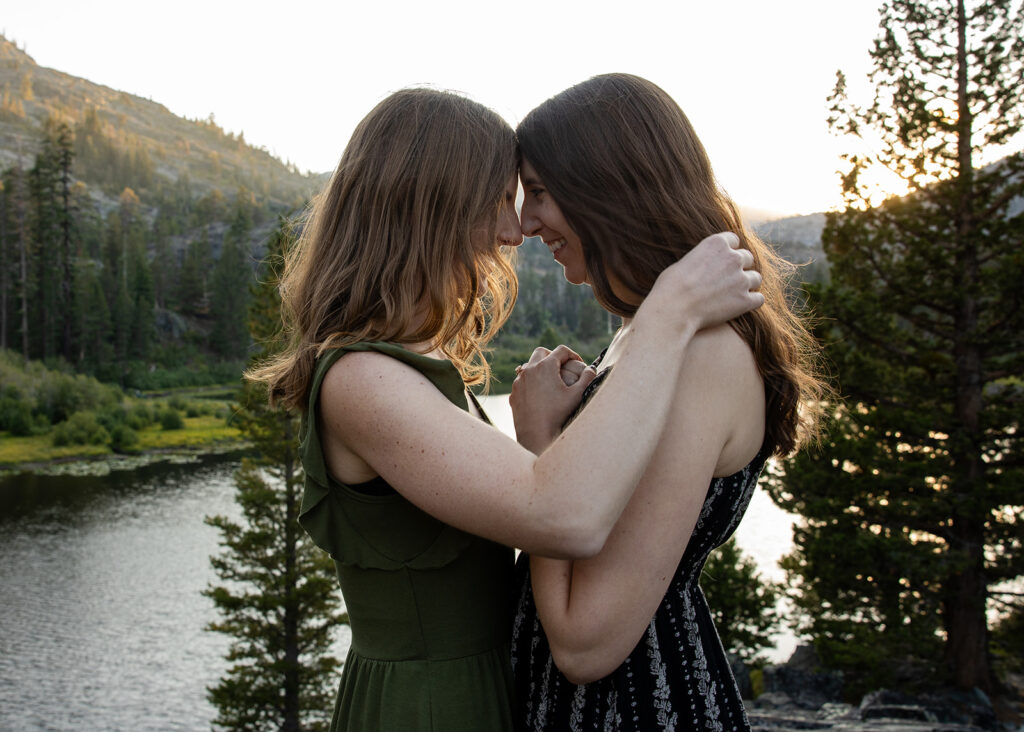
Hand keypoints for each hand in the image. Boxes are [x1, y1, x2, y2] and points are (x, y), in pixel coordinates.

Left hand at [511, 345, 596, 453]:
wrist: (536, 436)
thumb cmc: (559, 415)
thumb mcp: (577, 395)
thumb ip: (588, 377)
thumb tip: (592, 368)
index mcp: (545, 366)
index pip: (561, 350)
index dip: (573, 354)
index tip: (579, 363)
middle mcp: (529, 370)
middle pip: (541, 352)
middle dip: (554, 356)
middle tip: (563, 366)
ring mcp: (518, 382)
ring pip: (529, 366)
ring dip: (540, 367)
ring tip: (551, 378)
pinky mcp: (513, 393)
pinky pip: (522, 381)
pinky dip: (531, 381)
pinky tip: (539, 392)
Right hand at [644, 232, 763, 333]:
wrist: (674, 309)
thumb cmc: (670, 287)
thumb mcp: (684, 262)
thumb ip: (702, 259)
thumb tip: (704, 266)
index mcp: (716, 243)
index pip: (734, 240)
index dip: (728, 252)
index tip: (722, 262)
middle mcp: (733, 258)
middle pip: (747, 258)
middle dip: (739, 268)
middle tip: (727, 281)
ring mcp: (741, 279)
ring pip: (756, 278)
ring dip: (747, 285)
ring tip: (733, 295)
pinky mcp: (745, 300)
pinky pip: (759, 299)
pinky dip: (751, 302)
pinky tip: (739, 307)